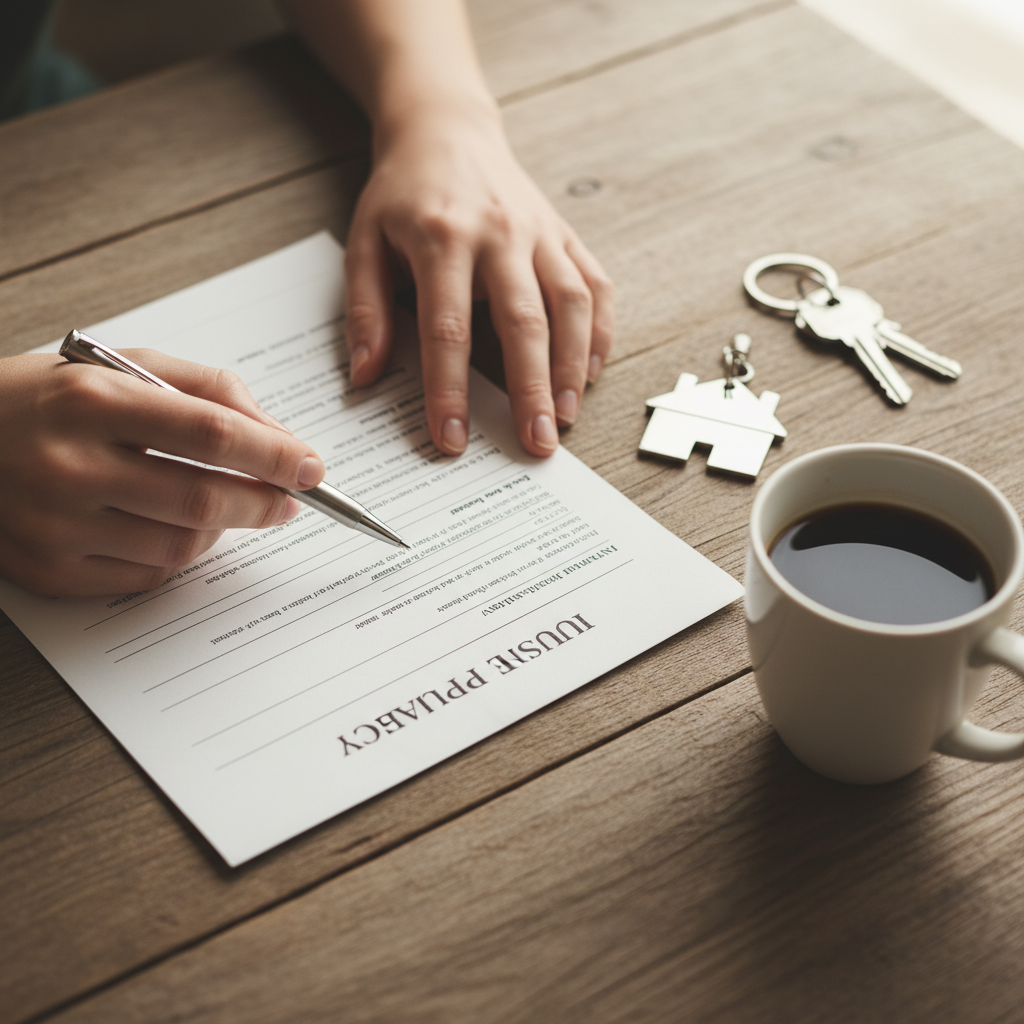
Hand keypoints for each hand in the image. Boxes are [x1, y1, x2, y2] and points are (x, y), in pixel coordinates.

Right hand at [0, 351, 325, 596]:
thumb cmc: (49, 400)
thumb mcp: (120, 368)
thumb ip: (207, 391)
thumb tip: (280, 437)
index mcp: (90, 401)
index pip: (209, 432)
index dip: (273, 453)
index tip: (312, 467)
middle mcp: (67, 465)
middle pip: (201, 497)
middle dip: (263, 502)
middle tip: (291, 500)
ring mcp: (54, 526)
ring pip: (180, 546)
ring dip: (222, 529)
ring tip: (227, 506)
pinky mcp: (48, 571)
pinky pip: (146, 577)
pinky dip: (177, 556)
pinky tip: (174, 528)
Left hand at [343, 102, 613, 456]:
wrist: (446, 130)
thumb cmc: (402, 195)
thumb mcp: (364, 242)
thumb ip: (366, 309)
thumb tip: (367, 376)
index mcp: (442, 237)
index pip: (447, 328)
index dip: (450, 390)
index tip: (452, 439)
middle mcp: (499, 233)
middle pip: (524, 321)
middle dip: (532, 388)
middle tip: (537, 443)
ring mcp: (540, 232)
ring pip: (571, 304)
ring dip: (574, 366)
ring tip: (566, 417)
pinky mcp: (565, 234)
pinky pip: (595, 285)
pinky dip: (599, 333)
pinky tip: (591, 372)